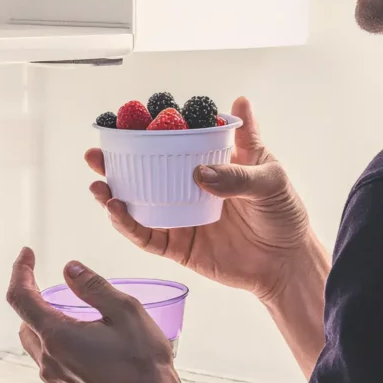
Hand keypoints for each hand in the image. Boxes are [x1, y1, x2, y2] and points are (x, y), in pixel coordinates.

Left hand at [6, 247, 210, 382]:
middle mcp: (50, 362)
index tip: (26, 256)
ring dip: (47, 327)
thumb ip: (93, 287)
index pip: (21, 298)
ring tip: (76, 318)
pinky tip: (88, 347)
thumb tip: (71, 270)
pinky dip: (60, 350)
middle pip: (26, 323)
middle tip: (55, 289)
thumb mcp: (125, 311)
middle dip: (34, 301)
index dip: (20, 272)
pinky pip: (53, 368)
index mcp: (58, 336)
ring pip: (38, 347)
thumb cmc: (143, 366)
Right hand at [86, 97, 319, 302]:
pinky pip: (147, 236)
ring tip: (99, 184)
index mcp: (209, 161)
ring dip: (113, 193)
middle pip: (146, 170)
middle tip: (95, 153)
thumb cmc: (283, 214)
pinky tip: (116, 211)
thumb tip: (202, 164)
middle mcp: (188, 186)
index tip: (122, 120)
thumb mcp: (270, 178)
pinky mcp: (179, 246)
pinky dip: (128, 225)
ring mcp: (180, 216)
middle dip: (116, 162)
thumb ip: (240, 168)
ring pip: (138, 203)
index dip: (147, 129)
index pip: (174, 139)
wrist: (287, 262)